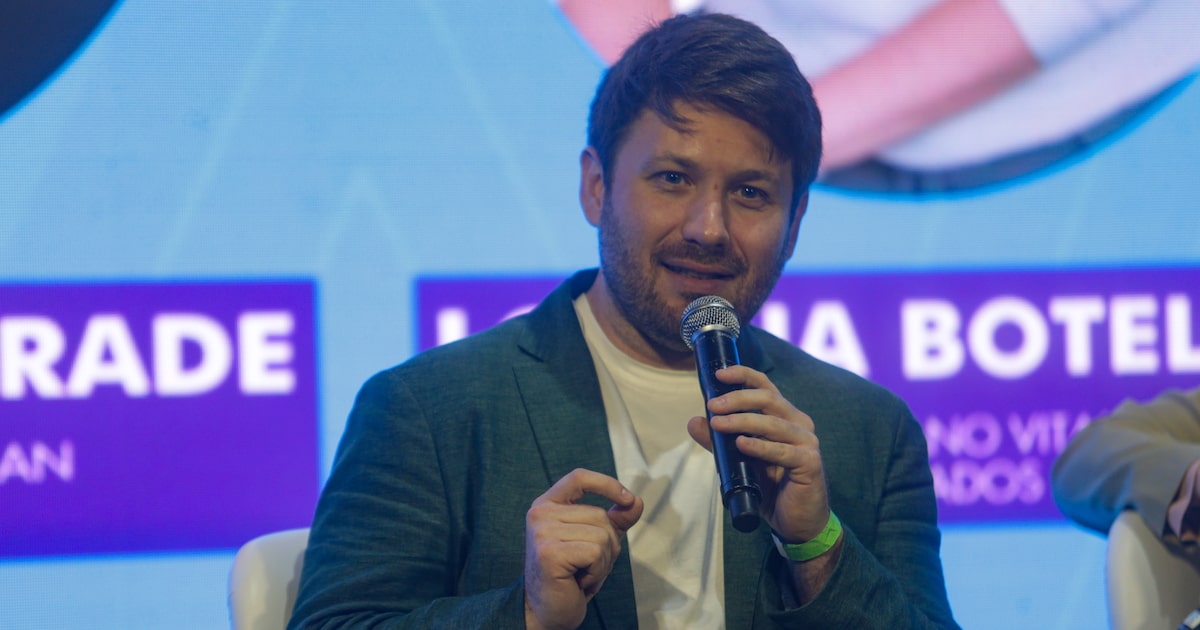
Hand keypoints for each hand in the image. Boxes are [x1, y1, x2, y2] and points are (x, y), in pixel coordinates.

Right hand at [524, 468, 643, 629]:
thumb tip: (636, 501)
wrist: (548, 611)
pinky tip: (579, 582)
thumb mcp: (597, 541)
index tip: (628, 499)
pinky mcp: (549, 552)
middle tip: (587, 566)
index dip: (607, 484)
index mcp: (547, 504)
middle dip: (607, 545)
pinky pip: (595, 553)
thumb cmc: (572, 575)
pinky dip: (596, 572)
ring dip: (602, 563)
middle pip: (599, 515)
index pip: (579, 478)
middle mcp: (540, 513)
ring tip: (582, 574)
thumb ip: (616, 519)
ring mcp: (542, 532)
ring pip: (601, 535)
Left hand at [686, 366, 829, 542]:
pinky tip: (742, 445)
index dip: (743, 376)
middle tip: (712, 406)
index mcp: (785, 417)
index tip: (719, 374)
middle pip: (768, 399)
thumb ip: (719, 442)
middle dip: (737, 399)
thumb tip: (694, 421)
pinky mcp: (810, 463)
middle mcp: (799, 424)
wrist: (797, 522)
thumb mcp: (740, 461)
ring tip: (718, 424)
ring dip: (742, 421)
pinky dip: (760, 446)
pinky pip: (782, 451)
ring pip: (772, 423)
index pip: (765, 387)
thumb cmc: (771, 487)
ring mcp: (807, 442)